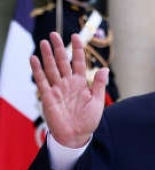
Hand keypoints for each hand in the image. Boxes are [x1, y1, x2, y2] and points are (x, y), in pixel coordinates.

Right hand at [29, 32, 106, 147]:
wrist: (76, 136)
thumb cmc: (88, 121)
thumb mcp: (97, 102)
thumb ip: (98, 85)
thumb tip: (105, 69)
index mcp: (81, 83)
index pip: (78, 62)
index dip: (77, 49)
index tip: (76, 36)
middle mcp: (68, 83)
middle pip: (62, 62)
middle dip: (59, 48)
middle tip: (54, 34)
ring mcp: (57, 89)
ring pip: (51, 68)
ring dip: (47, 56)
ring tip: (44, 42)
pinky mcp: (48, 97)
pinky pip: (42, 81)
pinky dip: (37, 70)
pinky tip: (34, 58)